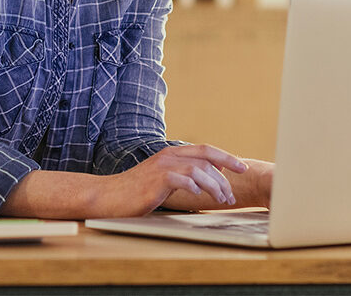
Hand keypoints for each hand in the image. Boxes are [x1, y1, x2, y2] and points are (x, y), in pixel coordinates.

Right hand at [97, 144, 247, 216]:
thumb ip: (181, 175)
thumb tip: (206, 179)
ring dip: (214, 186)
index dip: (226, 157)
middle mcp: (168, 156)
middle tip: (232, 194)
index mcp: (171, 154)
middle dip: (225, 176)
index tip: (242, 167)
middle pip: (207, 158)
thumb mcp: (161, 180)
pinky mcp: (156, 180)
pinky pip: (183, 179)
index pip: (206, 150)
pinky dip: (194, 187)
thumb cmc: (135, 192)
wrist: (108, 196)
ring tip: (220, 200)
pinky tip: (198, 197)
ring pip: (199, 170)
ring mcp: (162, 166)